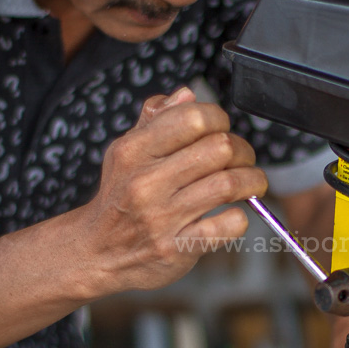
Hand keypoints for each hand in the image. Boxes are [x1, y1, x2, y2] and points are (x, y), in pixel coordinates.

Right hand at [74, 86, 266, 296]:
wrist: (97, 252)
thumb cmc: (120, 198)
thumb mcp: (125, 153)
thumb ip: (155, 120)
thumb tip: (187, 94)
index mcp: (134, 151)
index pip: (192, 117)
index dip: (218, 119)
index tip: (222, 130)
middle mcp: (146, 182)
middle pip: (219, 148)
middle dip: (242, 151)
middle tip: (242, 159)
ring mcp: (162, 217)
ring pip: (228, 184)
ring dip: (252, 181)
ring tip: (250, 184)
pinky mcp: (177, 248)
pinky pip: (226, 226)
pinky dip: (240, 219)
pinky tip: (234, 215)